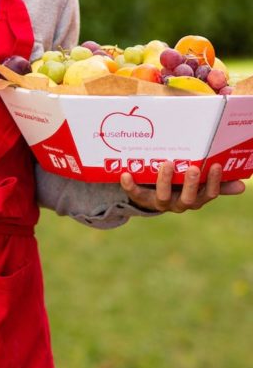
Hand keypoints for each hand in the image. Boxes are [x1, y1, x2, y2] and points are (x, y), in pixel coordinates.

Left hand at [120, 161, 245, 212]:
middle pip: (187, 199)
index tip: (215, 165)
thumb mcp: (198, 184)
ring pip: (163, 197)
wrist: (150, 194)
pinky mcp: (141, 198)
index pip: (208, 194)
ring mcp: (159, 202)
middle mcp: (178, 204)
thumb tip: (242, 184)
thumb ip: (217, 183)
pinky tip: (126, 173)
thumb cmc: (179, 184)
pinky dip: (130, 185)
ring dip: (164, 181)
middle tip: (191, 167)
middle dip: (190, 183)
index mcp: (195, 199)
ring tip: (166, 163)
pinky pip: (135, 194)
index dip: (213, 182)